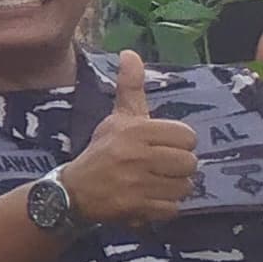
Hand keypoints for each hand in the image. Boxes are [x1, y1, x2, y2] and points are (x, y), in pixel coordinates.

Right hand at [64, 51, 199, 226]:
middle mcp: (137, 155)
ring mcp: (137, 183)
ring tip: (154, 184)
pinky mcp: (137, 207)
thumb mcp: (116, 118)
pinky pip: (172, 209)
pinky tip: (148, 200)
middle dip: (177, 168)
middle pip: (189, 163)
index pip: (187, 136)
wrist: (73, 190)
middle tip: (158, 168)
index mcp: (135, 130)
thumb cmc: (102, 151)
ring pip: (185, 187)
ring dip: (172, 189)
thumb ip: (130, 88)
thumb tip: (131, 53)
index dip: (178, 144)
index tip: (160, 147)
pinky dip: (163, 208)